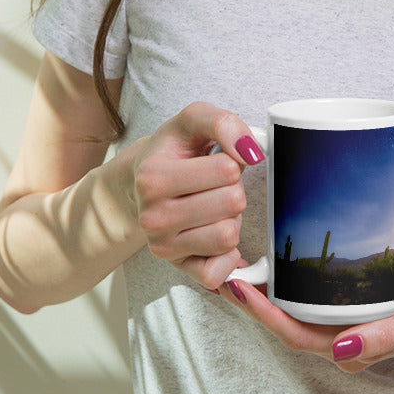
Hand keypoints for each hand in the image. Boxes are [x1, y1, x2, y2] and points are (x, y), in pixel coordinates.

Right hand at [125, 102, 264, 290]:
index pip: (227, 169)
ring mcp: (163, 246)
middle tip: (214, 184)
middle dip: (233, 188)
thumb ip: (224, 123)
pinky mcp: (177, 268)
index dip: (232, 160)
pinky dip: (227, 254)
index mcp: (153, 177)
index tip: (214, 159)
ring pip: (229, 236)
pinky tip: (214, 233)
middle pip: (233, 203)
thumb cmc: (173, 149)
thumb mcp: (194, 119)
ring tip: (211, 205)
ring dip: (231, 218)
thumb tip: (251, 151)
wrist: (143, 179)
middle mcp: (152, 217)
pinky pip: (217, 273)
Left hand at [216, 270, 393, 369]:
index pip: (294, 334)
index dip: (262, 314)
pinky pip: (308, 304)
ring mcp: (344, 329)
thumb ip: (384, 337)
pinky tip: (277, 266)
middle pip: (285, 326)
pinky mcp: (348, 312)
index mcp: (352, 350)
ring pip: (293, 315)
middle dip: (252, 303)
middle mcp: (341, 344)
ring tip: (240, 264)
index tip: (238, 286)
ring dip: (265, 295)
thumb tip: (339, 351)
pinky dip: (286, 288)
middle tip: (225, 268)